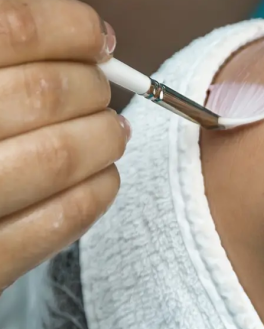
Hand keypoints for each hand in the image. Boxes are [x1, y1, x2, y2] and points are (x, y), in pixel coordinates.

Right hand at [0, 0, 129, 291]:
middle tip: (100, 90)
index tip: (95, 38)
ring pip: (59, 156)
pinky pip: (57, 223)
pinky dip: (95, 192)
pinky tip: (101, 177)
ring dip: (103, 138)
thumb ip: (1, 47)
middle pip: (43, 94)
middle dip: (91, 87)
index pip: (13, 31)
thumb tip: (79, 36)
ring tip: (111, 132)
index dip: (69, 29)